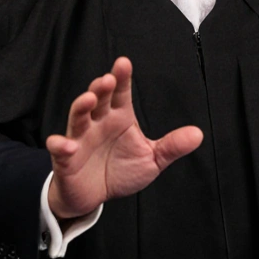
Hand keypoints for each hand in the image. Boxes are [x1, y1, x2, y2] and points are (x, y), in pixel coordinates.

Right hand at [45, 57, 202, 218]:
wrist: (95, 195)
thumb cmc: (121, 171)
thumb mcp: (151, 159)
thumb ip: (172, 147)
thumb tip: (198, 134)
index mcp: (119, 118)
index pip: (121, 93)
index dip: (122, 77)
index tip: (124, 63)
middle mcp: (98, 123)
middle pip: (98, 100)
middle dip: (101, 88)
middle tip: (108, 79)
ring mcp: (80, 138)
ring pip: (78, 117)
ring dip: (81, 107)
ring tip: (89, 99)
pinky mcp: (66, 159)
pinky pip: (60, 149)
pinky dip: (61, 145)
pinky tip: (66, 145)